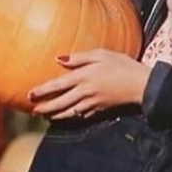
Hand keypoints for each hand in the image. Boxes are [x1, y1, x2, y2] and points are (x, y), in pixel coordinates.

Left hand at [28, 50, 151, 119]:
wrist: (141, 84)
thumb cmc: (122, 65)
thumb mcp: (101, 54)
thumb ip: (80, 57)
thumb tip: (60, 59)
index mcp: (84, 77)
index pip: (57, 85)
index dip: (42, 91)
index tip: (30, 95)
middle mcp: (85, 92)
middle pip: (60, 103)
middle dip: (45, 107)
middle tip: (33, 111)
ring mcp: (93, 103)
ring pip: (69, 112)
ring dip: (56, 115)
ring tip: (46, 116)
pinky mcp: (100, 110)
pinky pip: (82, 115)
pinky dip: (72, 117)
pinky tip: (67, 117)